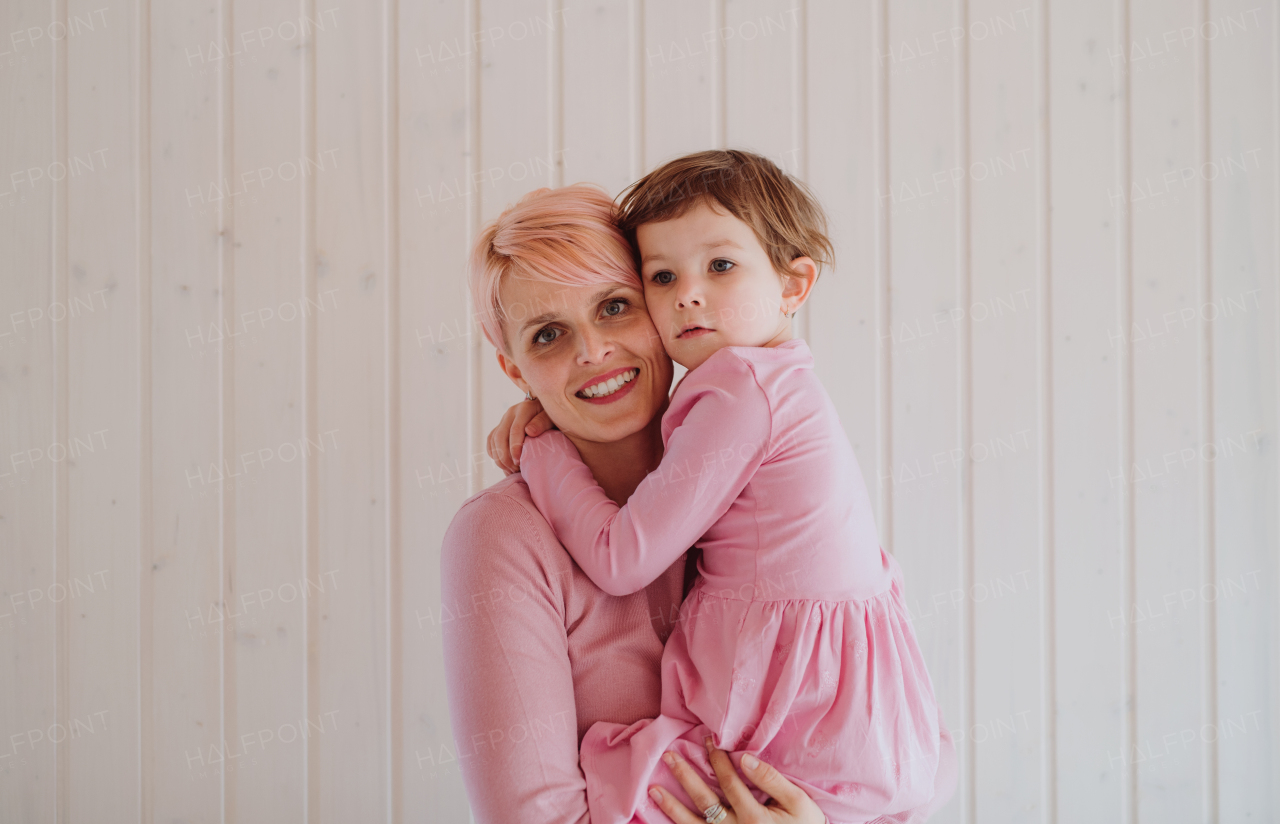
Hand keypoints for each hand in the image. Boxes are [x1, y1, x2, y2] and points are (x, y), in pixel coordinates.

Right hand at [485, 397, 553, 473]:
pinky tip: (504, 464)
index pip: (514, 430)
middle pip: (500, 437)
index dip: (514, 448)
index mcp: (524, 409)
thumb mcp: (552, 418)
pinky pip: (491, 441)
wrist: (546, 412)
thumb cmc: (552, 417)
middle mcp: (510, 413)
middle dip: (505, 456)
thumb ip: (542, 423)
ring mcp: (504, 420)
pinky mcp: (500, 426)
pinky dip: (494, 454)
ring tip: (511, 470)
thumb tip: (529, 431)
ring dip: (499, 458)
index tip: (519, 462)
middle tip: (515, 469)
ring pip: (493, 440)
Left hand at [648, 739, 827, 823]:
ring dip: (671, 807)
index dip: (718, 758)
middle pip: (704, 801)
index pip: (729, 782)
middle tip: (668, 756)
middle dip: (685, 777)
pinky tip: (663, 817)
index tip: (708, 739)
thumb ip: (771, 779)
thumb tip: (745, 757)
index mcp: (754, 817)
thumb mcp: (797, 801)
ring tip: (653, 789)